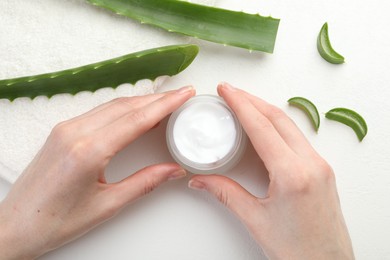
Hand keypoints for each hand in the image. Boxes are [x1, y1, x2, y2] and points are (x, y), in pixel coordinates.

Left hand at [0, 86, 194, 258]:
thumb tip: (173, 170)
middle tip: (180, 95)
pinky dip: (122, 109)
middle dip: (157, 98)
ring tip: (164, 102)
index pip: (137, 119)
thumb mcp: (107, 205)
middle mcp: (75, 133)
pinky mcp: (62, 131)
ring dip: (140, 101)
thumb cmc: (55, 221)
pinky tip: (135, 112)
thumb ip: (144, 183)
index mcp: (88, 151)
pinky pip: (99, 112)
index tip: (184, 94)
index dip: (165, 104)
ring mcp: (66, 129)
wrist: (15, 226)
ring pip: (112, 106)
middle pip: (126, 106)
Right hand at [189, 83, 353, 258]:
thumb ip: (226, 193)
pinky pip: (297, 138)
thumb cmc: (297, 250)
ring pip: (290, 126)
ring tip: (244, 104)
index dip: (241, 104)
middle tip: (231, 91)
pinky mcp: (322, 171)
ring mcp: (320, 165)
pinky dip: (278, 126)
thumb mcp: (255, 219)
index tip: (226, 90)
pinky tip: (265, 126)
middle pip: (278, 118)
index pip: (261, 127)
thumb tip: (202, 180)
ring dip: (265, 111)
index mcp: (293, 174)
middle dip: (252, 100)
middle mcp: (311, 164)